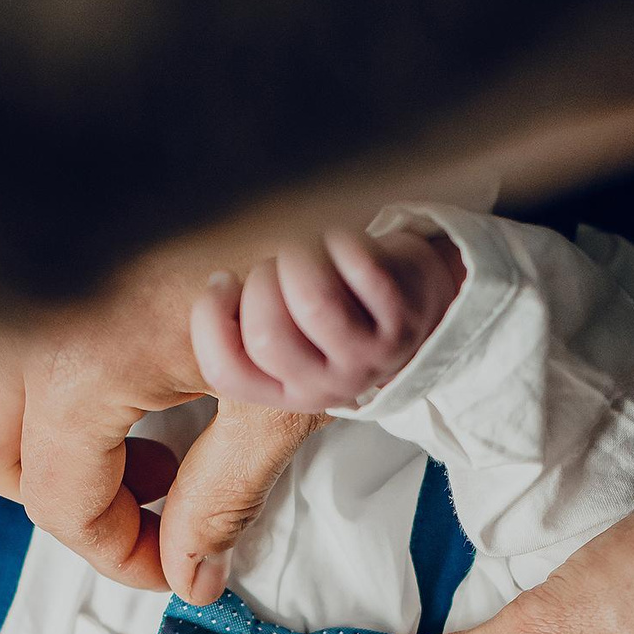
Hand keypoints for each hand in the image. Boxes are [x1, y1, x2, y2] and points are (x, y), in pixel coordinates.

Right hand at [0, 240, 329, 603]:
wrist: (325, 156)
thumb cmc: (313, 263)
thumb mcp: (279, 401)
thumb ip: (223, 497)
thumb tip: (189, 573)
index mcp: (82, 360)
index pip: (59, 501)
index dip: (117, 553)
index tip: (167, 565)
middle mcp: (31, 314)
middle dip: (55, 497)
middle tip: (145, 498)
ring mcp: (30, 274)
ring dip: (32, 437)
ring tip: (133, 435)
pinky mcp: (49, 246)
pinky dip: (28, 378)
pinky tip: (112, 380)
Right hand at [190, 229, 465, 413]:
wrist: (423, 316)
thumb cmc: (343, 315)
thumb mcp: (294, 338)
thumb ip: (249, 327)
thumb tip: (219, 286)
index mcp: (287, 393)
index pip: (225, 371)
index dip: (210, 317)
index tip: (224, 282)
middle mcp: (327, 386)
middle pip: (268, 335)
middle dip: (261, 281)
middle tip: (277, 267)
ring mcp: (368, 357)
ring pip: (313, 302)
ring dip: (298, 258)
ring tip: (304, 251)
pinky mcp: (402, 320)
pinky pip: (360, 268)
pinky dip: (341, 239)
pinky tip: (338, 240)